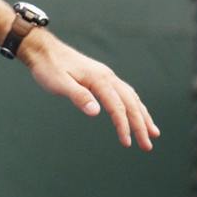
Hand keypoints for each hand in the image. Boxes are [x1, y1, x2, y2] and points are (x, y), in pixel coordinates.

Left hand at [19, 30, 160, 150]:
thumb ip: (78, 97)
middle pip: (131, 103)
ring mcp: (107, 76)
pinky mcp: (102, 78)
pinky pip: (125, 93)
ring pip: (132, 98)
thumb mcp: (60, 84)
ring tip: (153, 133)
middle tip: (147, 146)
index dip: (123, 126)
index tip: (127, 143)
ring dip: (142, 116)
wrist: (44, 50)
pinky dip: (134, 106)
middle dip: (141, 125)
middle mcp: (108, 76)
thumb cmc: (49, 68)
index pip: (117, 107)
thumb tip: (96, 112)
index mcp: (100, 79)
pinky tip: (137, 113)